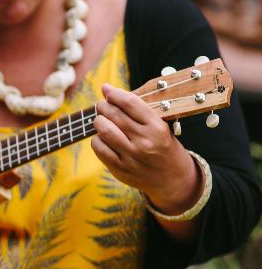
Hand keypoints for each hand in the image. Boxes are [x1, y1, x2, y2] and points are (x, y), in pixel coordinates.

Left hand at [91, 83, 201, 214]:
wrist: (171, 179)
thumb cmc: (162, 146)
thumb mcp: (159, 126)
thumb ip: (135, 109)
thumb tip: (107, 89)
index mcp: (157, 127)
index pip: (130, 103)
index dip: (115, 94)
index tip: (108, 92)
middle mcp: (144, 141)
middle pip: (114, 115)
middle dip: (103, 106)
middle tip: (102, 105)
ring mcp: (131, 156)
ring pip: (104, 130)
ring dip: (98, 121)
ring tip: (100, 119)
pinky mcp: (120, 168)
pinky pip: (99, 148)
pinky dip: (96, 139)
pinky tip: (101, 137)